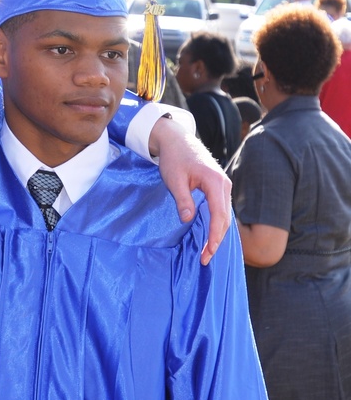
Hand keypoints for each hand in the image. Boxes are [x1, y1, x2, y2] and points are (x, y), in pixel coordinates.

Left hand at [150, 118, 231, 264]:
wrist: (177, 140)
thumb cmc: (175, 158)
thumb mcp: (174, 179)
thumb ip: (182, 199)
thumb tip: (188, 219)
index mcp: (216, 183)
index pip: (219, 215)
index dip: (214, 236)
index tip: (208, 252)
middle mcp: (224, 185)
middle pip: (224, 219)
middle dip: (216, 240)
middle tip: (205, 259)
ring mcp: (223, 187)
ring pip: (224, 216)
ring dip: (217, 234)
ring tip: (207, 252)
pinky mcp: (218, 188)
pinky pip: (220, 210)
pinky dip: (217, 225)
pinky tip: (210, 236)